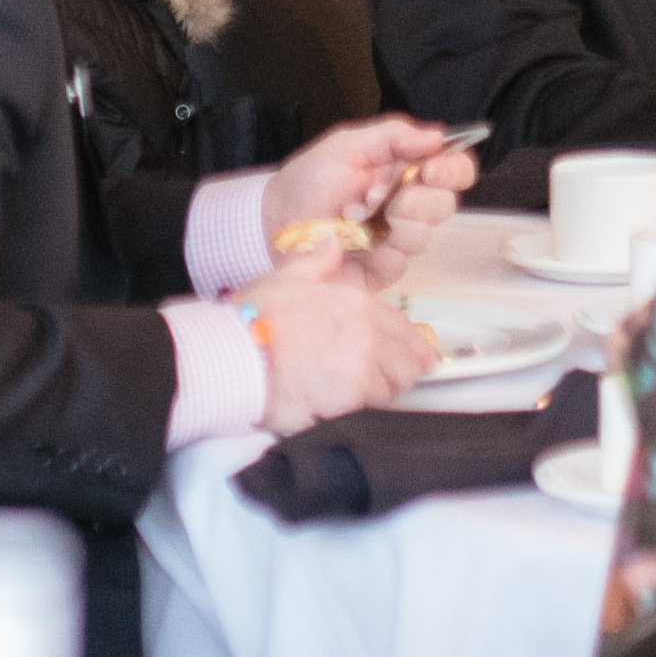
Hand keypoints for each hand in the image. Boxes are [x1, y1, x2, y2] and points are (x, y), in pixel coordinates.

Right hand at [244, 242, 437, 434]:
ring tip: (363, 393)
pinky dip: (361, 410)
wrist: (234, 355)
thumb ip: (317, 262)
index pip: (402, 327)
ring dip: (383, 392)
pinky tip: (344, 405)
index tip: (421, 355)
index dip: (414, 344)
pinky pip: (369, 410)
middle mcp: (364, 333)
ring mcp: (360, 368)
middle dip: (405, 371)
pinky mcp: (348, 401)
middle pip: (408, 361)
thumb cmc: (252, 319)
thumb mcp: (287, 277)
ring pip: (393, 389)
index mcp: (354, 302)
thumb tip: (332, 245)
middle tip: (396, 379)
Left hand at [266, 115, 479, 286]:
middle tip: (386, 197)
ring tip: (353, 214)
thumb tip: (437, 136)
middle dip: (417, 199)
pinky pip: (398, 261)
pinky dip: (374, 248)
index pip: (454, 168)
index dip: (453, 169)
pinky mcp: (384, 267)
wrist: (275, 222)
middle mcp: (407, 202)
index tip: (431, 168)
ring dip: (388, 223)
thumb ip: (393, 135)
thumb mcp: (347, 145)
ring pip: (423, 235)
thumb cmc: (308, 181)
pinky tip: (351, 240)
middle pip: (446, 204)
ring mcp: (397, 236)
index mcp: (405, 168)